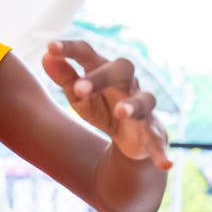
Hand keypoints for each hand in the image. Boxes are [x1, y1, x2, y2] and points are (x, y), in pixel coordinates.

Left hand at [44, 40, 172, 170]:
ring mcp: (143, 108)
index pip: (90, 53)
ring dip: (133, 106)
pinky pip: (159, 141)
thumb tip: (46, 56)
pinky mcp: (153, 133)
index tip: (51, 47)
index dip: (72, 49)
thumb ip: (64, 76)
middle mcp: (128, 84)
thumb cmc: (102, 106)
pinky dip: (162, 152)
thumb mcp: (79, 95)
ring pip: (144, 100)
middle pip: (122, 69)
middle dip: (101, 77)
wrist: (130, 137)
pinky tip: (165, 165)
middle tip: (79, 88)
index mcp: (105, 71)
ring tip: (120, 112)